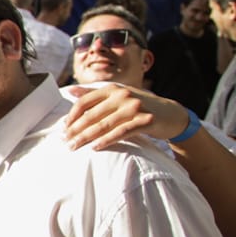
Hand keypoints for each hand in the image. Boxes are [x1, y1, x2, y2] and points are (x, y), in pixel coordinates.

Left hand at [63, 82, 191, 149]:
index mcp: (112, 88)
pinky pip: (121, 132)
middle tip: (64, 141)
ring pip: (103, 125)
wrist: (172, 114)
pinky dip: (106, 140)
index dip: (72, 115)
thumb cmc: (140, 105)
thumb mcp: (118, 95)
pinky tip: (95, 147)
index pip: (84, 101)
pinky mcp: (145, 120)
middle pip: (91, 115)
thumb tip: (71, 90)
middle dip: (75, 129)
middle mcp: (122, 95)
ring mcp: (135, 107)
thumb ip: (94, 94)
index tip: (63, 127)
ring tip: (74, 146)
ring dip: (86, 137)